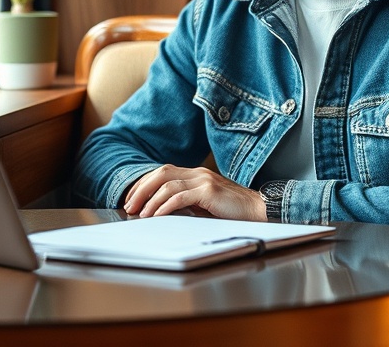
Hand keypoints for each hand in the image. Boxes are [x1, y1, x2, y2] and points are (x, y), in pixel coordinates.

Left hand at [124, 165, 266, 221]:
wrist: (258, 210)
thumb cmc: (233, 211)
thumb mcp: (205, 205)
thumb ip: (187, 203)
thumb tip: (163, 211)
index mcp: (196, 174)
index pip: (163, 172)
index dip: (145, 184)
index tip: (133, 199)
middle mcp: (198, 172)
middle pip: (161, 173)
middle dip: (142, 189)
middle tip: (130, 205)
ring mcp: (204, 180)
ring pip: (167, 185)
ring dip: (150, 200)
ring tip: (141, 214)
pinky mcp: (209, 191)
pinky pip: (180, 196)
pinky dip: (165, 206)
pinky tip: (157, 215)